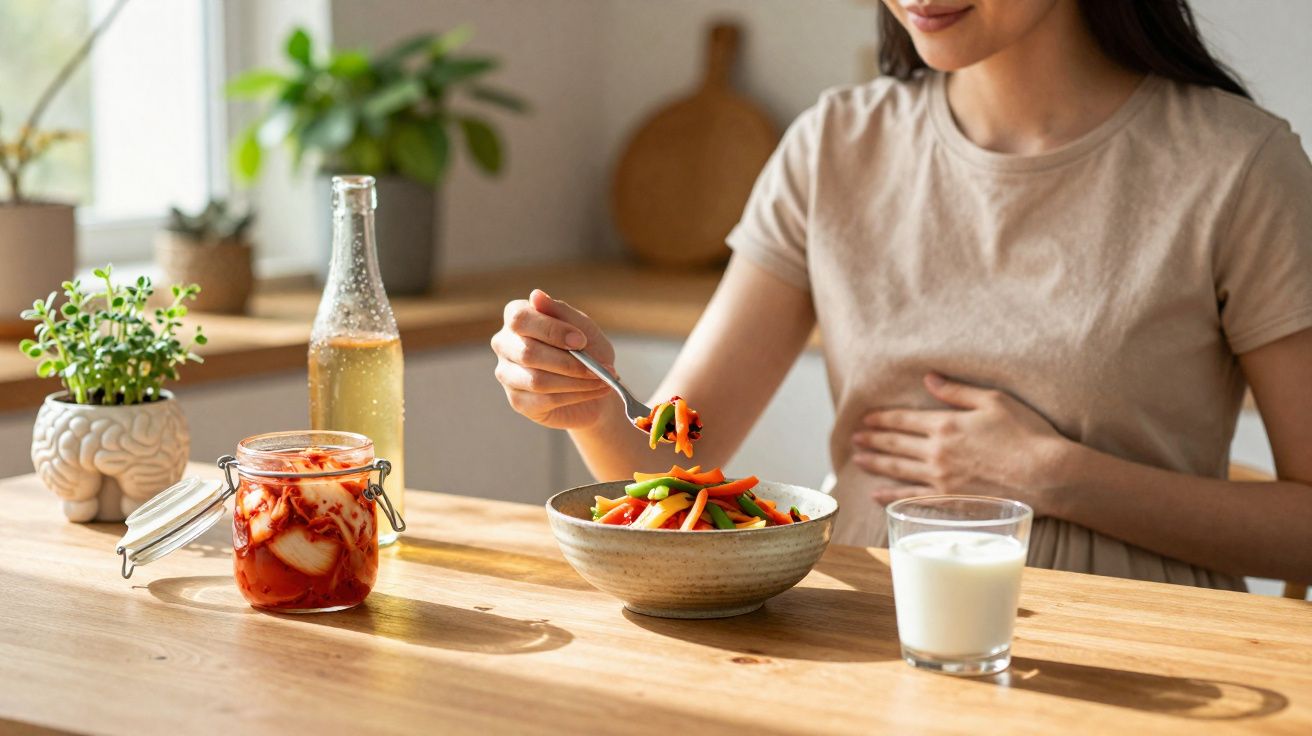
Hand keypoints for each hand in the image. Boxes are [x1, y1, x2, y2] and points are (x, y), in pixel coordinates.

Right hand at [491, 290, 616, 429]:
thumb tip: (536, 295)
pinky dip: (575, 395)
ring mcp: (507, 374)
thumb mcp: (582, 326)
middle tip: (598, 367)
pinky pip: (544, 400)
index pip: (520, 319)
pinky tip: (594, 390)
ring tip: (602, 379)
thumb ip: (561, 312)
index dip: (552, 331)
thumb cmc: (586, 350)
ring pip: (537, 380)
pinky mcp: (517, 401)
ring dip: (576, 381)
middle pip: (527, 353)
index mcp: (517, 318)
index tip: (581, 341)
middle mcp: (505, 344)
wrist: (596, 385)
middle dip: (568, 362)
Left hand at [851, 373, 1070, 513]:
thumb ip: (957, 390)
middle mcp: (937, 451)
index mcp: (945, 423)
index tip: (864, 418)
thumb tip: (929, 377)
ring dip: (875, 463)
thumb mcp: (994, 400)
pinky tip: (875, 495)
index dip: (881, 418)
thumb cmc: (1027, 433)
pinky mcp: (949, 499)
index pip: (903, 420)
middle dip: (872, 440)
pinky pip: (912, 497)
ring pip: (897, 469)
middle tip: (854, 438)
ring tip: (857, 459)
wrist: (1047, 475)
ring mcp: (941, 478)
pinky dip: (891, 495)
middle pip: (895, 444)